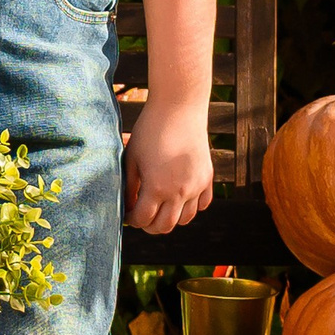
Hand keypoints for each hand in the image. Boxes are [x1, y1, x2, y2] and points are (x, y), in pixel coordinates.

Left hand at [124, 98, 213, 238]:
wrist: (179, 108)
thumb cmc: (150, 130)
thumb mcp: (132, 158)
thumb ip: (130, 185)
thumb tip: (128, 206)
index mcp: (157, 187)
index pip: (143, 219)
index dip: (132, 220)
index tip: (127, 214)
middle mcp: (180, 192)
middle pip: (165, 226)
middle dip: (149, 225)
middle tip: (141, 216)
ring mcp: (196, 186)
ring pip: (185, 219)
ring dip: (170, 218)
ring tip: (160, 207)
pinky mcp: (207, 177)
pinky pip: (202, 204)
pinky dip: (190, 206)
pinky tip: (179, 197)